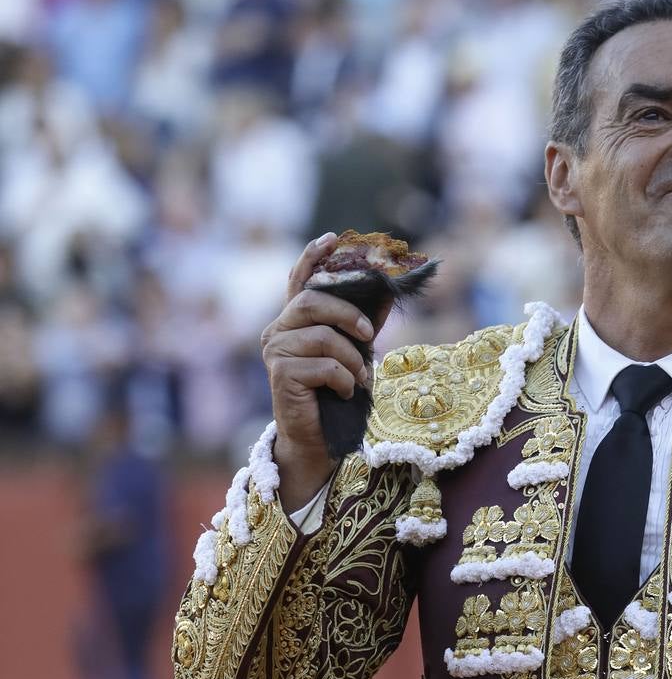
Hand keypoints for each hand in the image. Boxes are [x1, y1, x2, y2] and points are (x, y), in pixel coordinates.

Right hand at [260, 232, 386, 507]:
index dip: (312, 257)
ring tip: (360, 377)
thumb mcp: (353, 352)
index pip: (298, 281)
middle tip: (369, 334)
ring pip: (321, 336)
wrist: (316, 439)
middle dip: (347, 314)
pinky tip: (346, 392)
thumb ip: (364, 324)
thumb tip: (388, 293)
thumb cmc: (333, 395)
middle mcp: (277, 331)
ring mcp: (275, 352)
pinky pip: (324, 365)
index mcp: (292, 321)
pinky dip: (345, 379)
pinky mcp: (280, 375)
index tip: (332, 238)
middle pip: (311, 301)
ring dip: (351, 358)